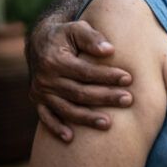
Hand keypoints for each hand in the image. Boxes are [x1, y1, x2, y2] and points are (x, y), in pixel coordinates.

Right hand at [27, 20, 134, 141]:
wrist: (40, 42)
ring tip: (109, 123)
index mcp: (55, 60)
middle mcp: (45, 78)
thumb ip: (92, 37)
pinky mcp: (38, 101)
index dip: (107, 76)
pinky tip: (71, 138)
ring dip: (87, 118)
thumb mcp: (77, 28)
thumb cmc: (66, 34)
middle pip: (79, 93)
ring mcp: (40, 92)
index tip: (128, 78)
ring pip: (66, 109)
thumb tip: (109, 50)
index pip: (85, 72)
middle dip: (104, 97)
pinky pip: (46, 118)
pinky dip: (57, 128)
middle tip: (127, 100)